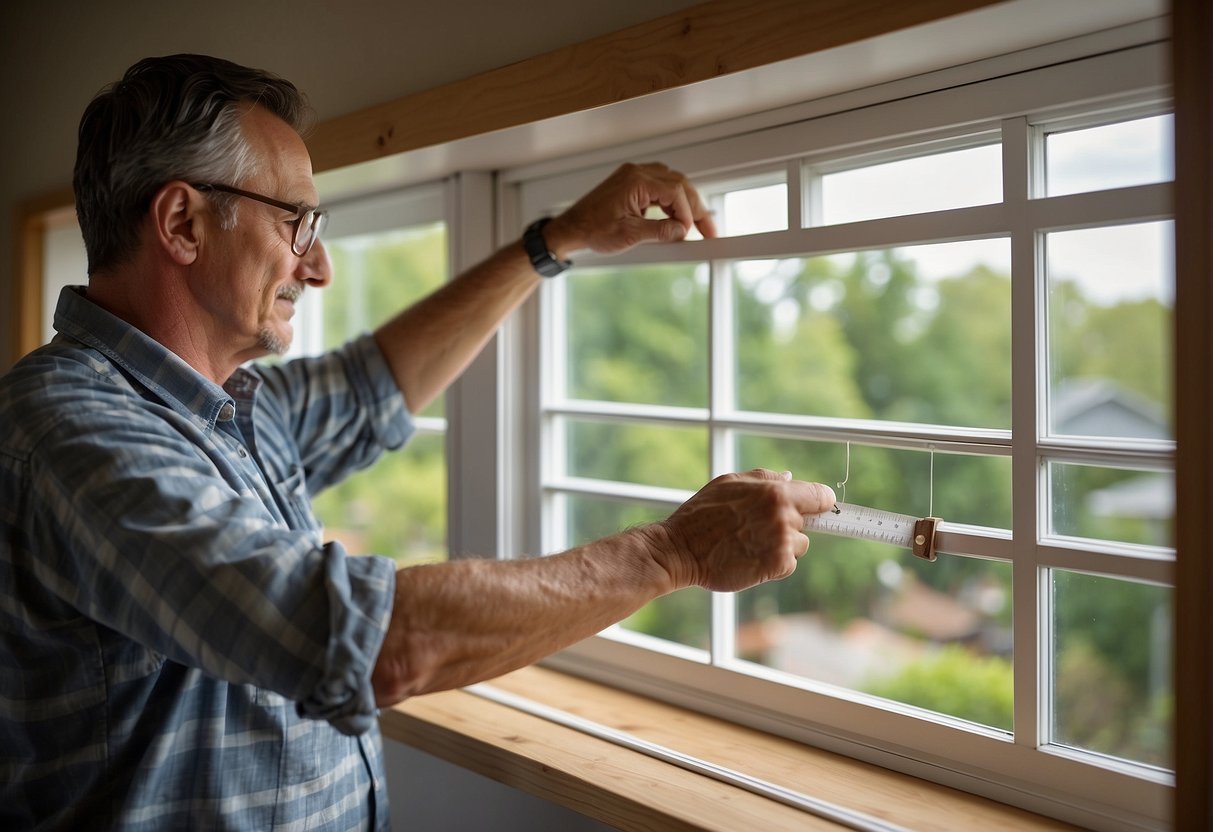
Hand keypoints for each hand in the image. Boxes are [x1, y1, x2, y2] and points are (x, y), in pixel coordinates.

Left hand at [541, 162, 716, 257]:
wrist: (571, 229)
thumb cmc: (592, 230)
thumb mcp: (629, 235)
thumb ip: (659, 231)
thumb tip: (681, 230)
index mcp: (636, 181)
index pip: (675, 192)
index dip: (688, 213)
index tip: (693, 231)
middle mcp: (636, 173)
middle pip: (678, 184)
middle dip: (695, 207)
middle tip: (707, 229)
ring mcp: (633, 176)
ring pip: (672, 183)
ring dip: (685, 203)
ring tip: (694, 225)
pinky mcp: (631, 183)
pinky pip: (660, 186)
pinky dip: (671, 201)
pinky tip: (676, 217)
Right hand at [646, 469, 835, 592]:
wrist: (681, 550)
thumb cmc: (701, 514)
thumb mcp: (729, 482)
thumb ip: (764, 478)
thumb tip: (790, 477)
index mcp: (775, 491)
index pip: (821, 495)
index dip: (820, 502)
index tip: (816, 508)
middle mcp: (784, 515)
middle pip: (807, 521)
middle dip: (789, 524)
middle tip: (756, 528)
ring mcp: (783, 542)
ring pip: (799, 544)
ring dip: (782, 545)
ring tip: (750, 543)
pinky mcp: (778, 565)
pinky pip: (789, 563)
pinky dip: (774, 563)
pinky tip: (750, 558)